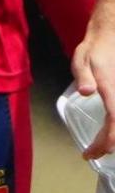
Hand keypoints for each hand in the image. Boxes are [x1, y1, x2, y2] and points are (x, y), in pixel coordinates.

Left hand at [73, 19, 114, 157]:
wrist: (111, 38)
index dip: (106, 142)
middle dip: (108, 145)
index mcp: (113, 92)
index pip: (114, 123)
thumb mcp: (82, 60)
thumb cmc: (94, 51)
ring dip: (114, 137)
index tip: (92, 153)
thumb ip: (83, 76)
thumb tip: (86, 92)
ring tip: (99, 146)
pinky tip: (108, 132)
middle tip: (91, 153)